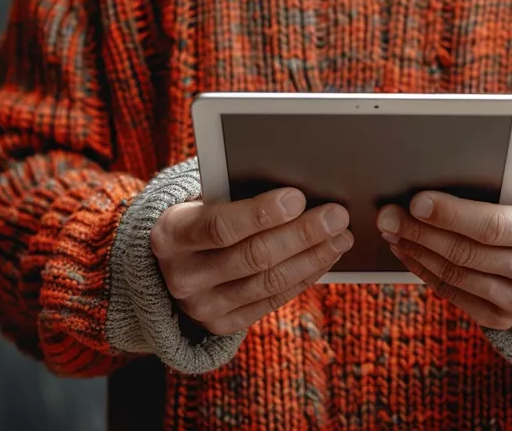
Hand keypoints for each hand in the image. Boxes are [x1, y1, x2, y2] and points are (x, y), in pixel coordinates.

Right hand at [151, 188, 352, 334]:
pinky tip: (324, 257)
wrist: (172, 265)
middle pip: (253, 256)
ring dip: (312, 257)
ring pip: (269, 281)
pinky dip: (304, 277)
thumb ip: (235, 194)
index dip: (262, 213)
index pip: (220, 226)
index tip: (298, 198)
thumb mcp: (201, 201)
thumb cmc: (200, 218)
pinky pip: (272, 300)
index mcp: (170, 235)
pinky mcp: (222, 324)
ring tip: (341, 236)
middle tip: (337, 216)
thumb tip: (297, 188)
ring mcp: (202, 306)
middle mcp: (183, 276)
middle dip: (302, 234)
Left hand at [377, 184, 511, 329]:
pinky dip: (423, 271)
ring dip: (416, 251)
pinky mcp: (502, 318)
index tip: (416, 202)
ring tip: (392, 231)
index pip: (493, 225)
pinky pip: (452, 294)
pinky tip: (407, 251)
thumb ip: (493, 182)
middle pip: (468, 252)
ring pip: (456, 275)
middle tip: (387, 216)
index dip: (451, 215)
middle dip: (421, 232)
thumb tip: (436, 169)